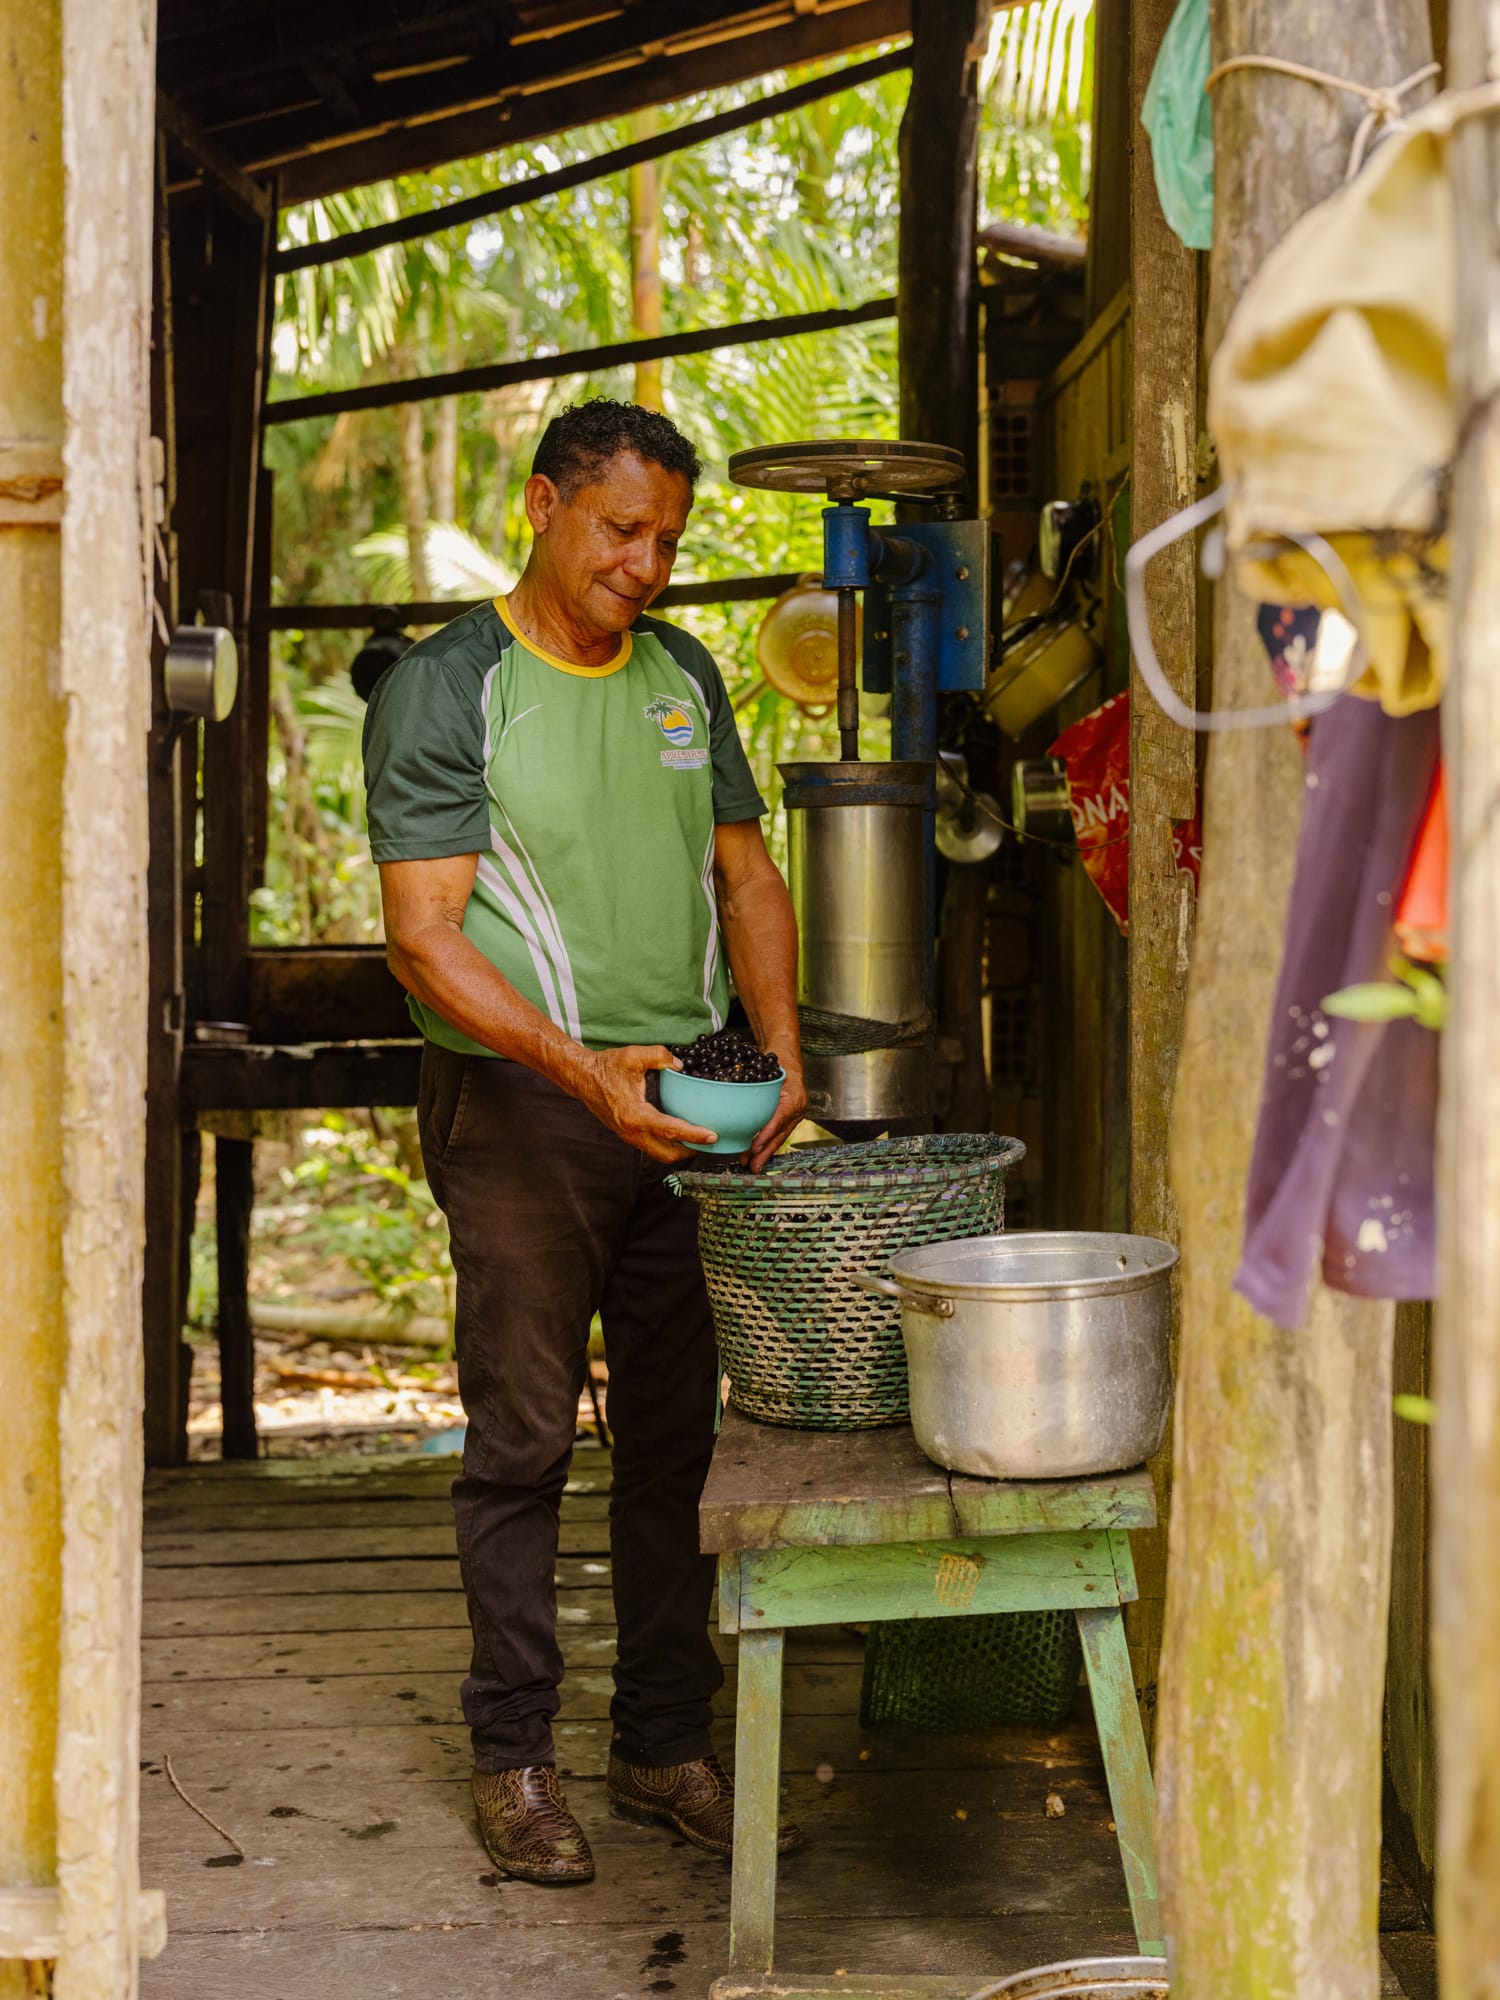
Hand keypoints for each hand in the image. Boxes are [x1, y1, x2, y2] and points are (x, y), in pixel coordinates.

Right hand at [574, 1045, 716, 1162]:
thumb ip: (660, 1056)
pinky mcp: (628, 1135)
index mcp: (635, 1115)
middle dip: (691, 1151)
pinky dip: (668, 1145)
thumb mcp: (634, 1056)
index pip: (670, 1131)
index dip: (694, 1135)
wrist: (582, 1078)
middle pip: (668, 1154)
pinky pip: (652, 1147)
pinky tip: (679, 1133)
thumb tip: (679, 1064)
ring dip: (680, 1150)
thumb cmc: (605, 1068)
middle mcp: (632, 1131)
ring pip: (660, 1154)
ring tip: (698, 1139)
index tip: (712, 1136)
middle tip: (710, 1140)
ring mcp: (629, 1136)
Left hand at [744, 1056, 807, 1173]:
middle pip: (780, 1134)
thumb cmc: (776, 1060)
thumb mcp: (766, 1067)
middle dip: (765, 1152)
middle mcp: (797, 1107)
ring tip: (750, 1163)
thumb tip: (731, 1095)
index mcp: (793, 1096)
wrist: (787, 1056)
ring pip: (779, 1137)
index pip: (780, 1118)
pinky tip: (755, 1152)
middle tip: (752, 1165)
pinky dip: (766, 1143)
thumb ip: (755, 1083)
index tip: (755, 1147)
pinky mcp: (789, 1117)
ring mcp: (795, 1114)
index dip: (767, 1134)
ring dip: (764, 1152)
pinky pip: (778, 1133)